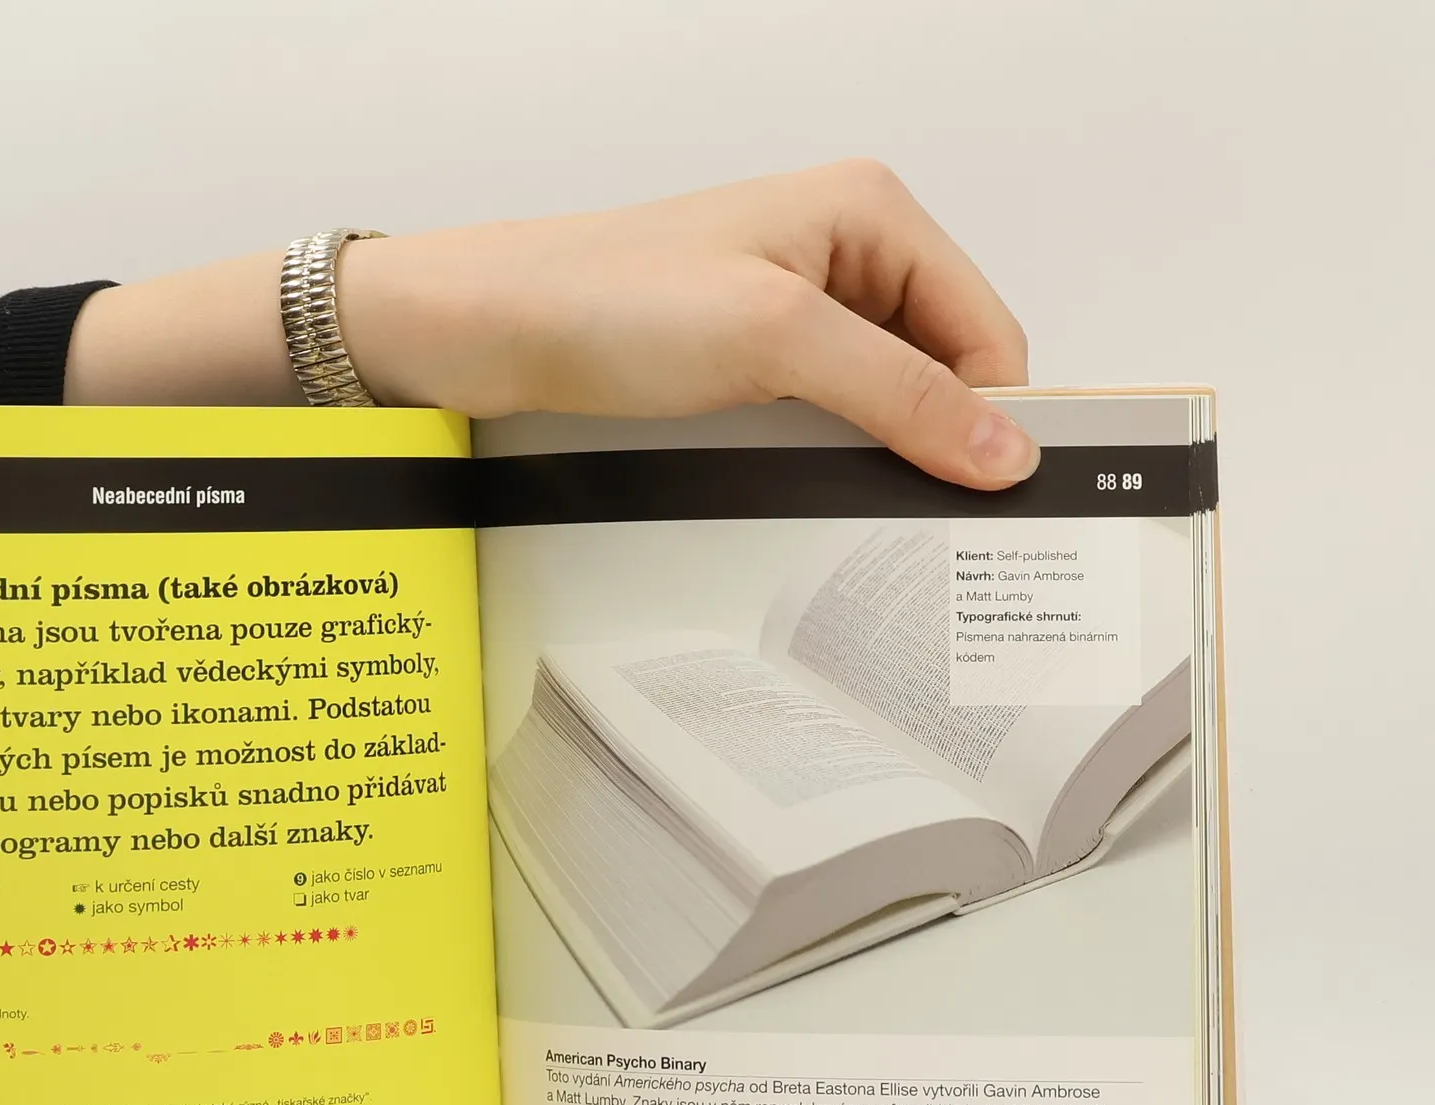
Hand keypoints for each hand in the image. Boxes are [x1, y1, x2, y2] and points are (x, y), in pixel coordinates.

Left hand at [64, 161, 1034, 489]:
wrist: (475, 331)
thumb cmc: (599, 299)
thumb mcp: (773, 340)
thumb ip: (898, 394)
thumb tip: (1000, 447)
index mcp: (868, 213)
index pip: (986, 329)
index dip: (995, 416)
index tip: (992, 503)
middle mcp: (836, 252)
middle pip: (940, 366)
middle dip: (935, 440)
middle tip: (920, 521)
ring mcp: (786, 309)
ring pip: (880, 399)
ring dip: (874, 456)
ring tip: (850, 508)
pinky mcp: (740, 358)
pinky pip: (820, 416)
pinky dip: (825, 458)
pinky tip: (803, 493)